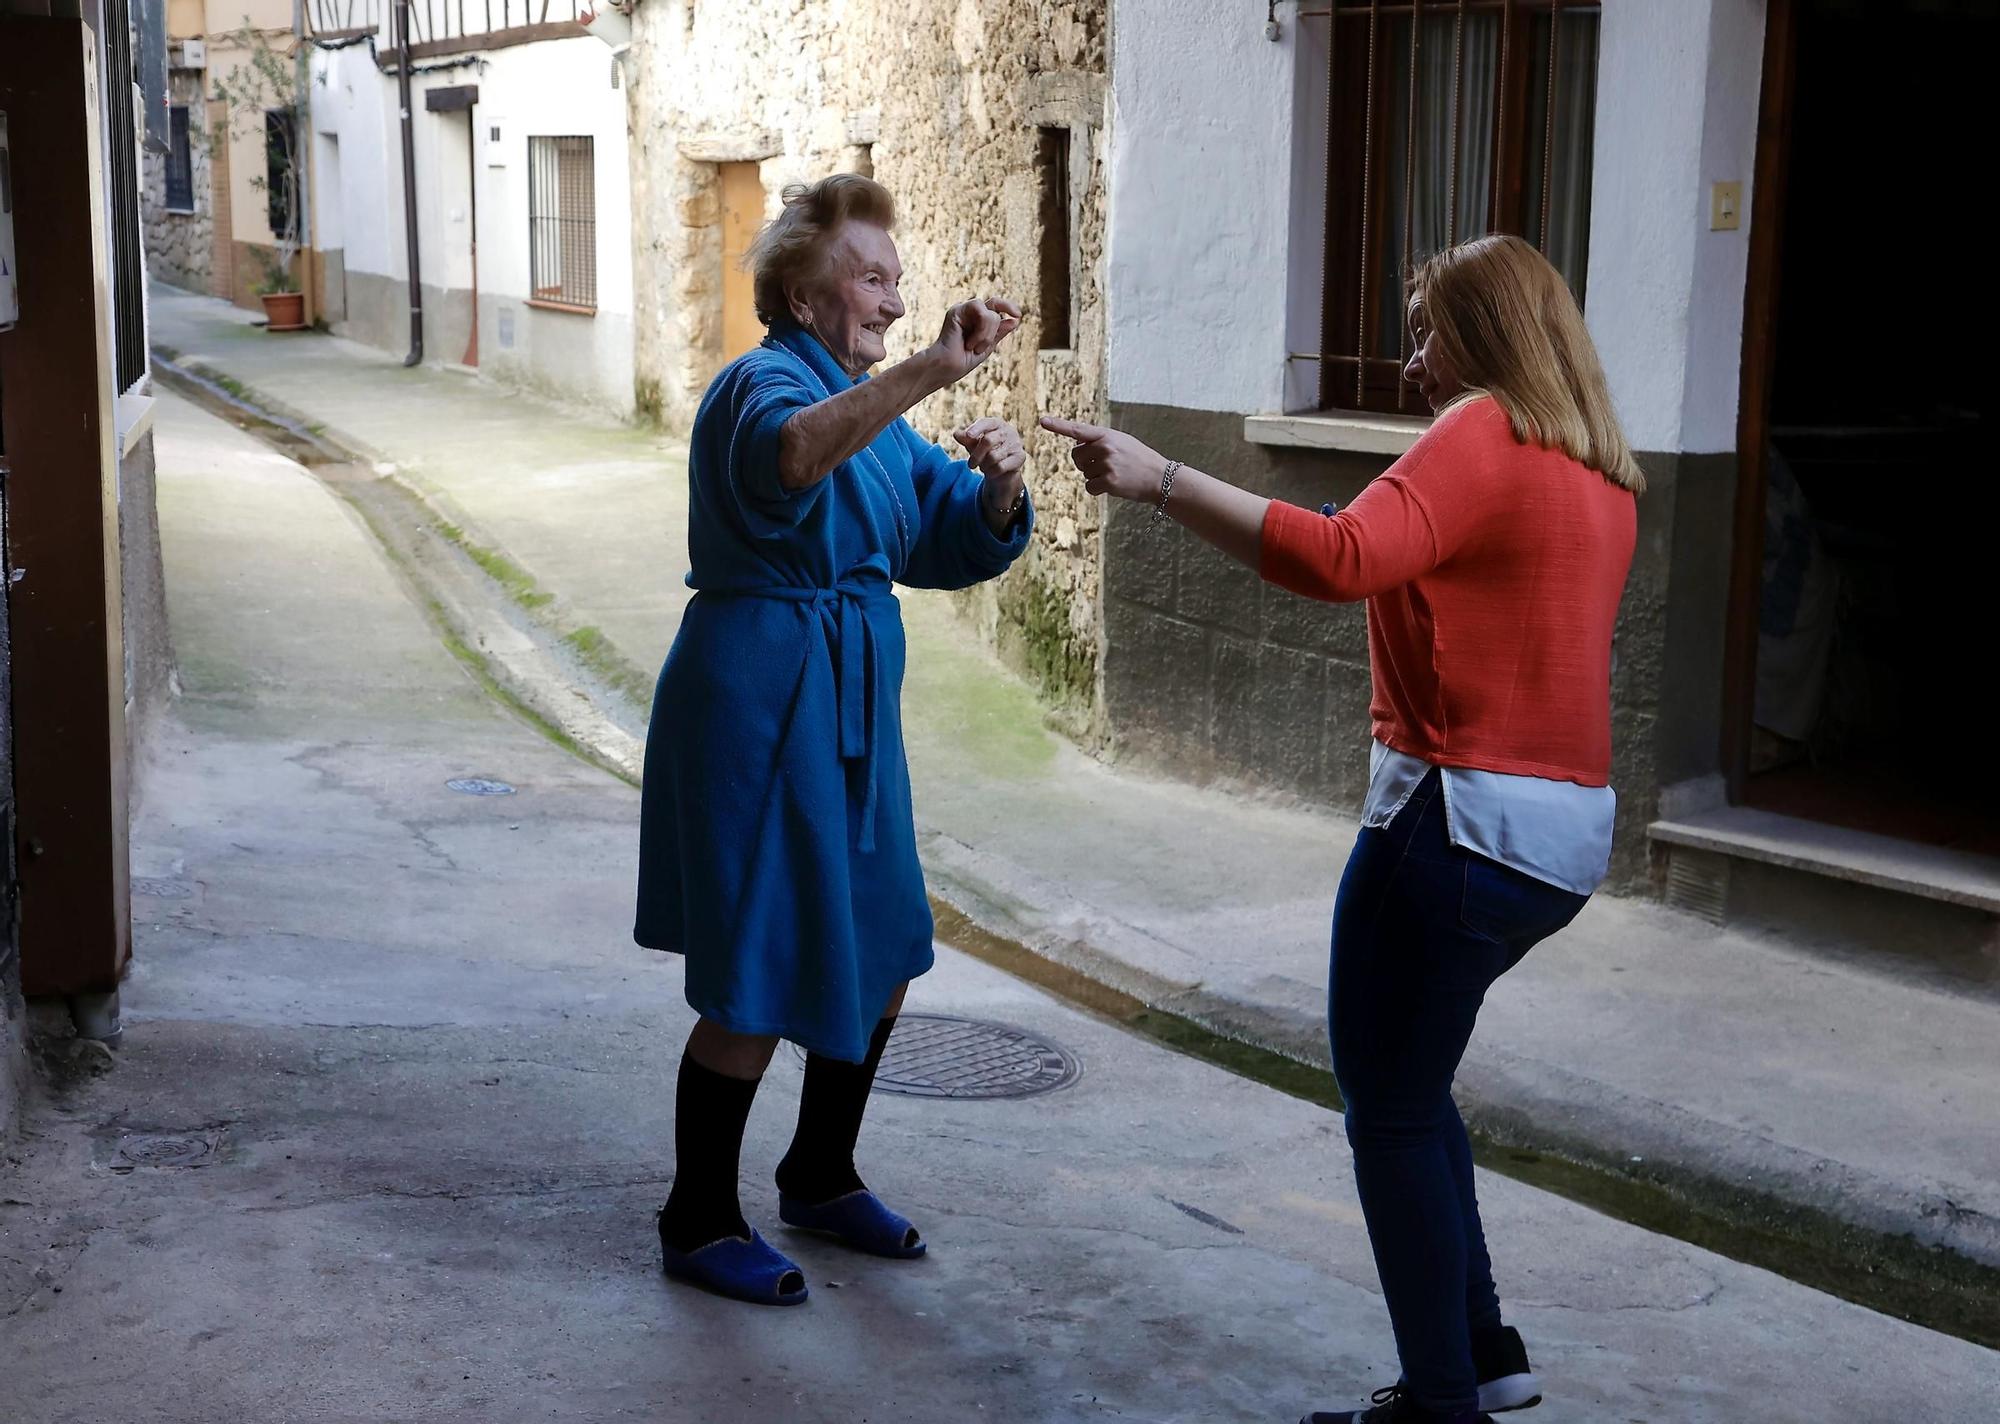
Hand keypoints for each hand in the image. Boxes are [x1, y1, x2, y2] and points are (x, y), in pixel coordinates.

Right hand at [928, 297, 1022, 381]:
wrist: (946, 367)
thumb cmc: (962, 361)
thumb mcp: (987, 346)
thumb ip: (999, 332)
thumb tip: (1016, 320)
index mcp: (976, 320)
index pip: (995, 308)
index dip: (1009, 307)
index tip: (1018, 316)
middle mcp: (969, 313)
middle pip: (995, 303)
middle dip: (1007, 307)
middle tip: (1016, 316)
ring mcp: (963, 310)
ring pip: (991, 312)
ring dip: (988, 334)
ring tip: (975, 347)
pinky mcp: (957, 310)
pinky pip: (981, 312)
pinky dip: (981, 330)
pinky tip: (970, 343)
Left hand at [952, 417, 1026, 481]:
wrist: (1003, 470)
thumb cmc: (986, 452)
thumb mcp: (974, 445)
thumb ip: (966, 439)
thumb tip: (956, 434)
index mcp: (997, 424)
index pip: (986, 423)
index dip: (977, 428)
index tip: (968, 435)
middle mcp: (1009, 431)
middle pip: (988, 441)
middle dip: (976, 455)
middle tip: (970, 465)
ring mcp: (1016, 444)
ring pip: (993, 457)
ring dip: (984, 465)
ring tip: (983, 467)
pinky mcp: (1020, 457)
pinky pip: (1001, 467)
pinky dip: (992, 472)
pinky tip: (991, 473)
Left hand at [1038, 416, 1168, 502]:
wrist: (1160, 477)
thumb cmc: (1140, 459)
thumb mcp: (1122, 442)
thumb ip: (1100, 441)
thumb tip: (1078, 446)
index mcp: (1107, 434)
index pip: (1078, 429)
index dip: (1058, 425)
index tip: (1042, 421)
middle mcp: (1105, 447)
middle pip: (1076, 456)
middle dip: (1084, 463)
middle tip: (1104, 466)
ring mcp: (1106, 464)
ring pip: (1084, 473)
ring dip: (1094, 477)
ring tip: (1115, 474)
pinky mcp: (1108, 482)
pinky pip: (1089, 487)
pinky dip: (1098, 489)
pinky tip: (1113, 485)